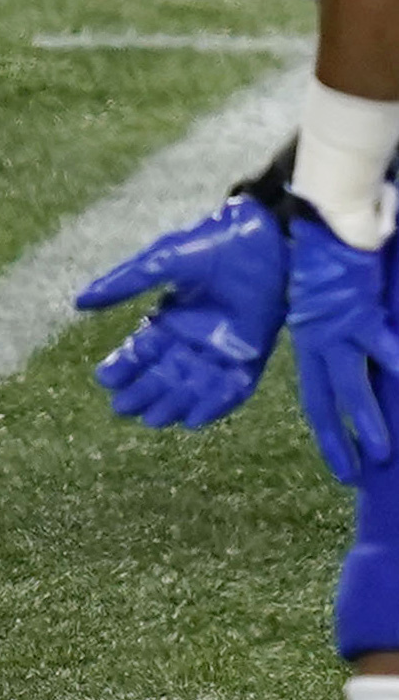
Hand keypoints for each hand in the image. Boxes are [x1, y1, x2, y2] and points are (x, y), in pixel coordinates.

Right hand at [74, 194, 286, 429]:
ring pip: (193, 385)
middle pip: (163, 373)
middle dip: (143, 391)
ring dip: (173, 403)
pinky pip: (232, 388)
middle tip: (122, 408)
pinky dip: (214, 405)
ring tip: (152, 419)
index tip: (105, 379)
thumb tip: (78, 302)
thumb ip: (122, 283)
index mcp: (170, 316)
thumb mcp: (160, 261)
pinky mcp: (251, 354)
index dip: (124, 365)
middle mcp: (193, 337)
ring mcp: (222, 348)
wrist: (264, 240)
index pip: (141, 349)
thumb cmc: (210, 244)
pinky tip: (192, 420)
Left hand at [286, 210, 398, 482]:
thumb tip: (367, 366)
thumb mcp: (326, 305)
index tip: (341, 466)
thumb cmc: (329, 260)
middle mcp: (318, 340)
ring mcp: (338, 328)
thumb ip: (344, 336)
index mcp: (309, 341)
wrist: (325, 223)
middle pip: (327, 400)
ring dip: (367, 419)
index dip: (328, 433)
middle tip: (353, 475)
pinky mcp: (360, 311)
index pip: (316, 398)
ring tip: (383, 451)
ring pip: (352, 383)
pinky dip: (397, 367)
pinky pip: (384, 346)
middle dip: (340, 440)